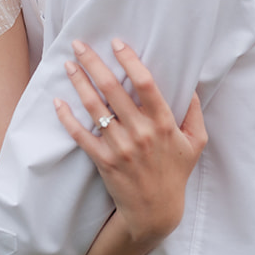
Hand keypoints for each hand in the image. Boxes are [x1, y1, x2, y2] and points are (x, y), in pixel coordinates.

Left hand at [56, 39, 206, 243]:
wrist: (155, 212)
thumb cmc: (175, 174)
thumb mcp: (195, 143)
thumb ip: (193, 112)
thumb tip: (191, 85)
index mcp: (164, 124)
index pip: (146, 84)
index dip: (130, 61)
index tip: (117, 42)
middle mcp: (141, 133)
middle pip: (114, 90)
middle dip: (94, 63)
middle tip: (79, 44)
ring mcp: (121, 147)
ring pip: (95, 108)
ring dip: (79, 83)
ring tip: (68, 64)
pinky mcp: (104, 161)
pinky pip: (81, 136)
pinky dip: (68, 118)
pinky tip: (58, 101)